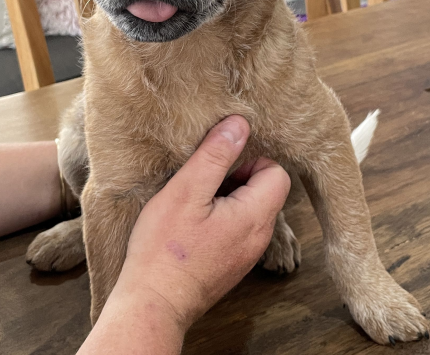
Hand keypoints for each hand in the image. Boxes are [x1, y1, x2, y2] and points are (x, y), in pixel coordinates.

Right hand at [111, 115, 290, 330]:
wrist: (152, 304)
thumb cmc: (165, 248)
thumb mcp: (186, 190)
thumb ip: (215, 155)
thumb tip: (239, 125)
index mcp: (255, 217)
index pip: (277, 173)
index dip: (250, 161)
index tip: (219, 167)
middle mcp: (259, 238)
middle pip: (265, 190)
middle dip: (237, 178)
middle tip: (203, 184)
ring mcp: (246, 254)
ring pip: (250, 209)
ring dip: (227, 198)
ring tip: (194, 204)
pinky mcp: (231, 264)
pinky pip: (238, 228)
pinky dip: (221, 218)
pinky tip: (192, 224)